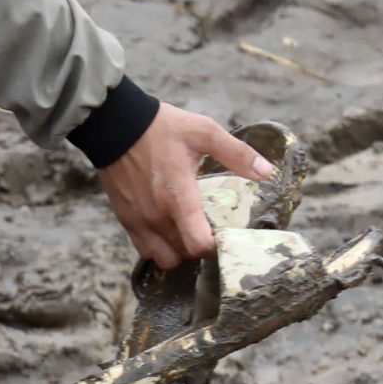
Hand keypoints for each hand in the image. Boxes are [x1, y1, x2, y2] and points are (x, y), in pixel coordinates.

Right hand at [97, 103, 276, 269]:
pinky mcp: (125, 220)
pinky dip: (159, 248)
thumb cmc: (161, 128)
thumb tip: (267, 171)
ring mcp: (139, 221)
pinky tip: (169, 230)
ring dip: (179, 252)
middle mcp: (156, 216)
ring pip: (164, 258)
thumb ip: (237, 153)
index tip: (225, 237)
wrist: (116, 125)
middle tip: (212, 232)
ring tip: (189, 234)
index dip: (215, 248)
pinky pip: (145, 250)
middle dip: (201, 249)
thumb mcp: (204, 132)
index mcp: (178, 197)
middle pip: (185, 255)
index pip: (198, 245)